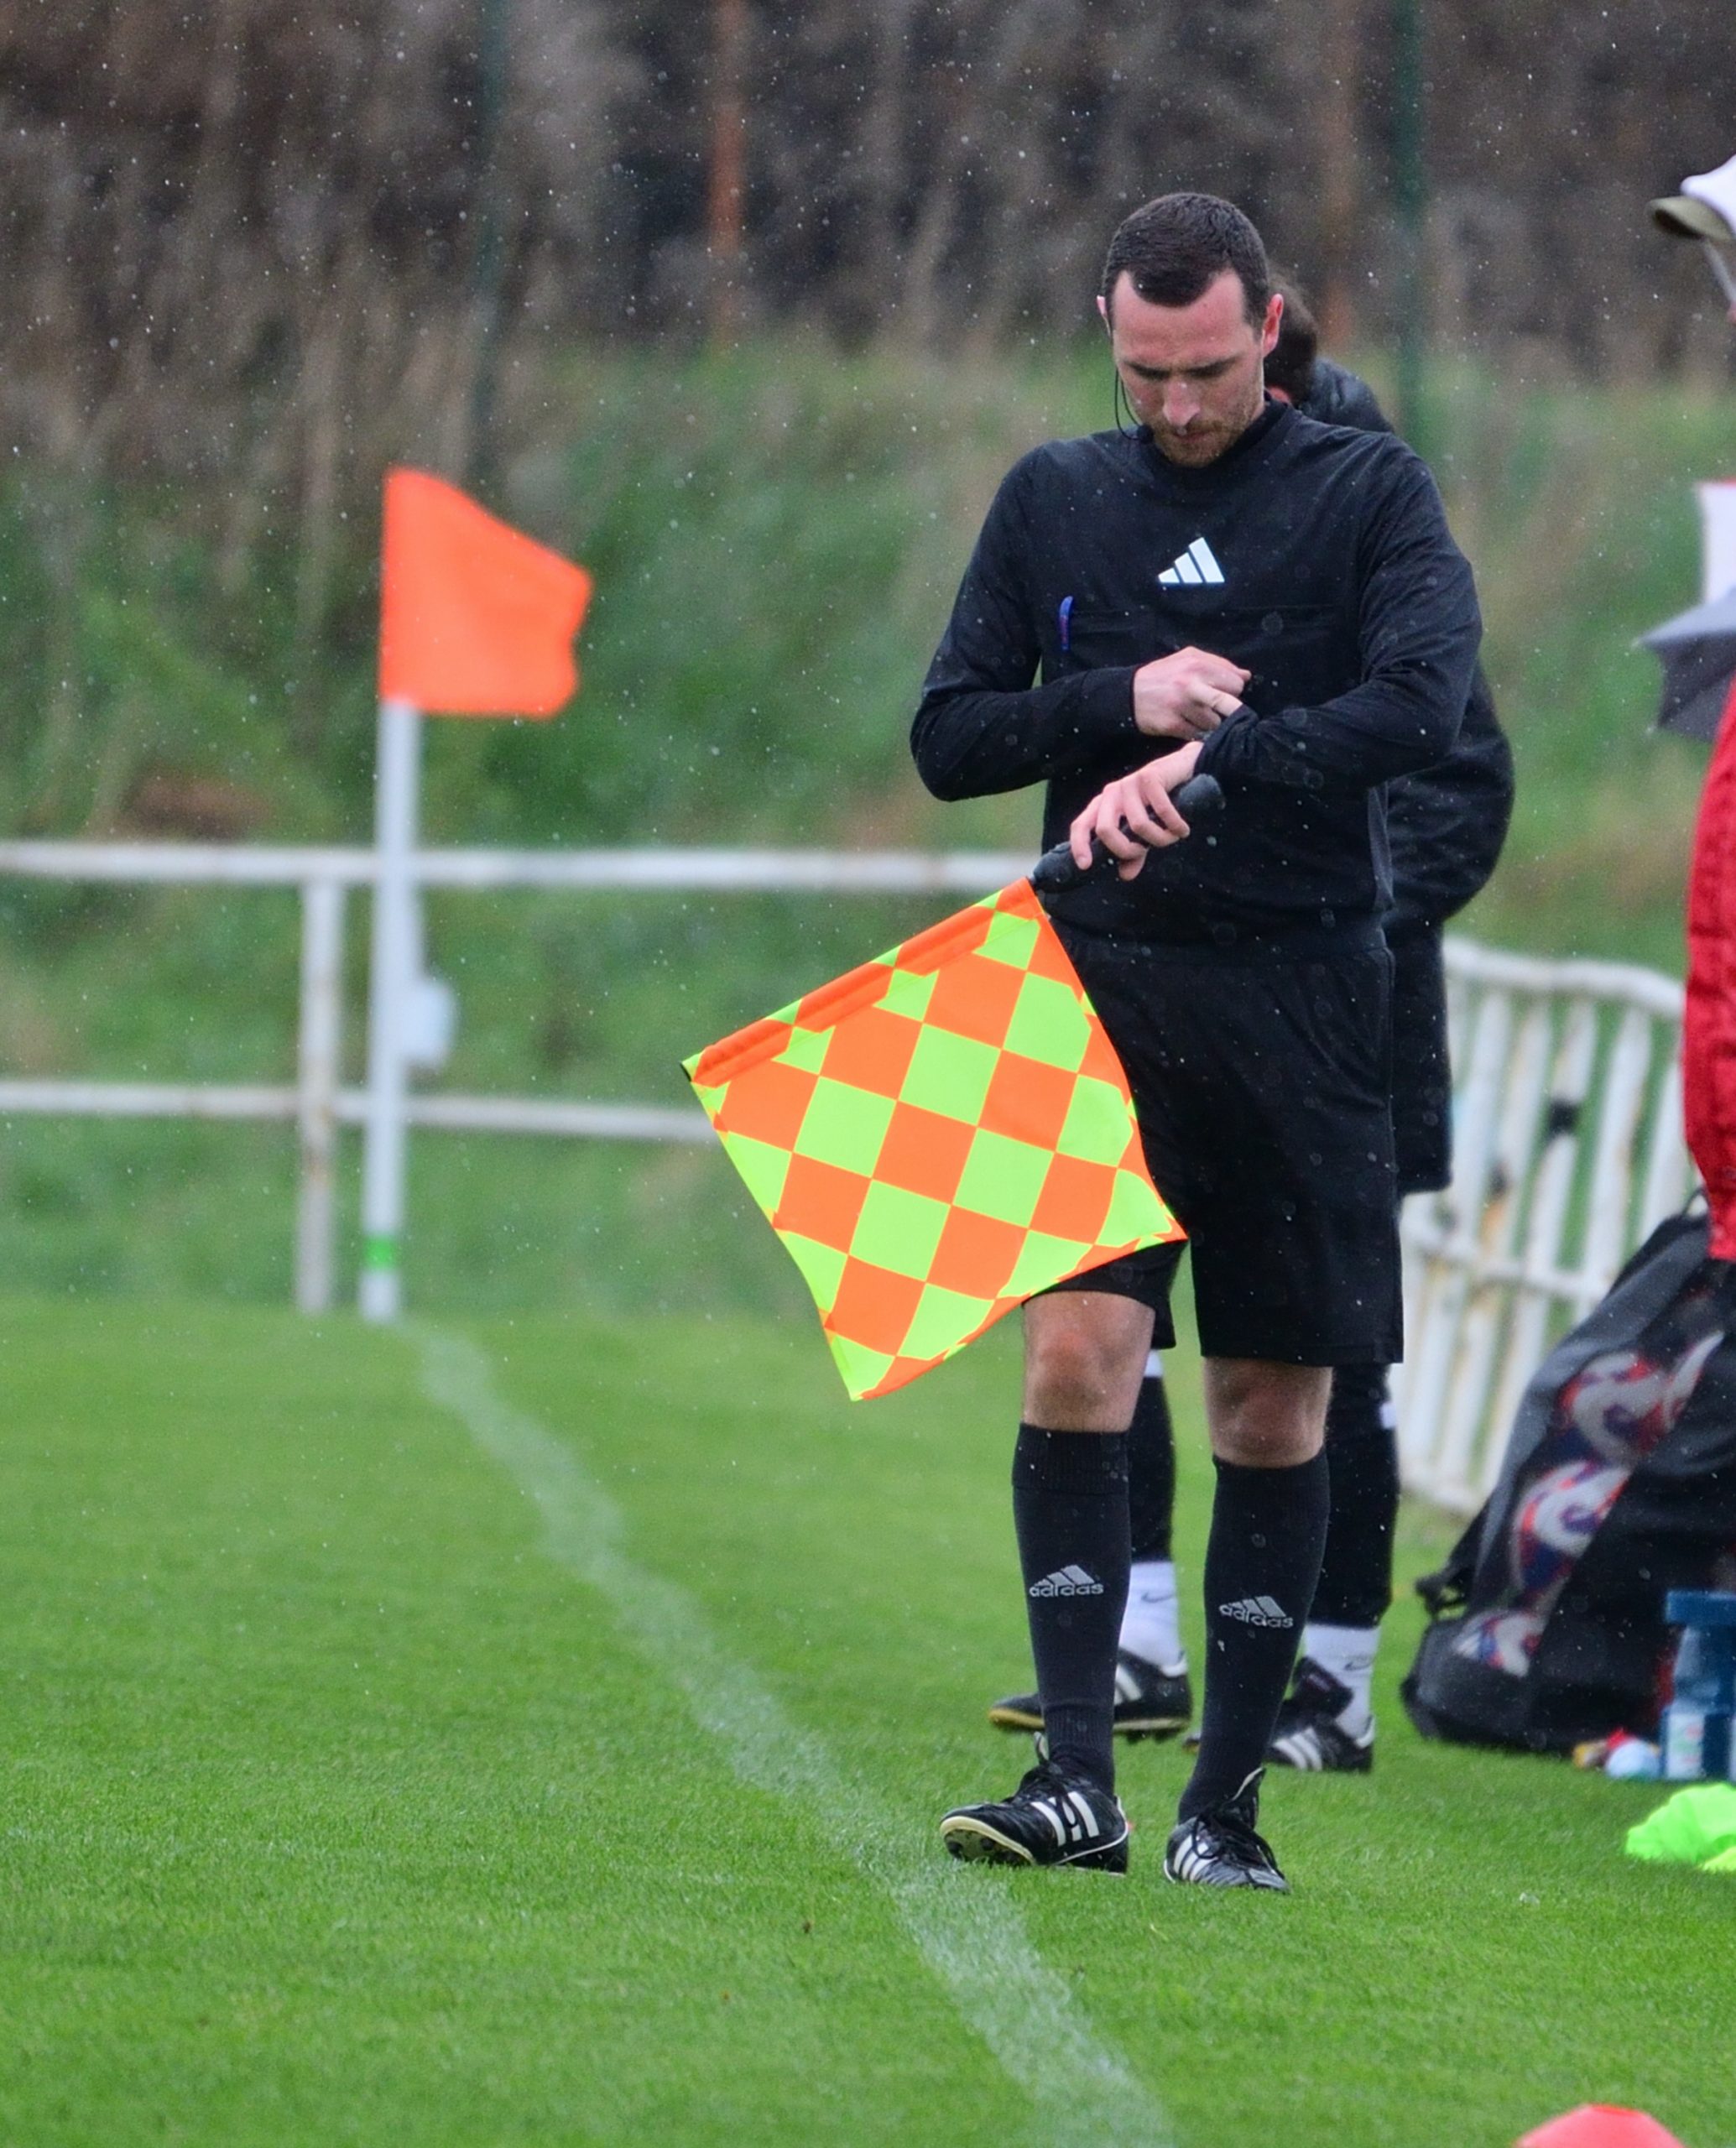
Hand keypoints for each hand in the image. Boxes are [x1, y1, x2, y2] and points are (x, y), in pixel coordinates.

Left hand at [1069, 742, 1203, 879]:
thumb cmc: (1159, 803)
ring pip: (1138, 825)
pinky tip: (1182, 829)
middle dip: (1126, 849)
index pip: (1081, 825)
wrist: (1185, 769)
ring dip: (1160, 838)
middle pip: (1105, 830)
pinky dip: (1175, 825)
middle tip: (1145, 851)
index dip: (1079, 845)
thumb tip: (1126, 875)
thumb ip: (1134, 853)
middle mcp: (1111, 793)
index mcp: (1103, 806)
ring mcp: (1129, 783)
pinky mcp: (1149, 776)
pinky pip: (1161, 811)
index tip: (1085, 865)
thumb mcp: (1143, 833)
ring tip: (1173, 837)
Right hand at [1131, 647, 1248, 740]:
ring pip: (1215, 723)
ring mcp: (1182, 707)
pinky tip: (1189, 725)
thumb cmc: (1162, 675)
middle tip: (1216, 707)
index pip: (1236, 682)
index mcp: (1197, 665)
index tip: (1223, 692)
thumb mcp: (1187, 658)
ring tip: (1199, 716)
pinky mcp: (1174, 725)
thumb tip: (1246, 676)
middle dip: (1227, 707)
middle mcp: (1191, 685)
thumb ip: (1218, 663)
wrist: (1127, 695)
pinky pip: (1198, 735)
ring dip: (1211, 723)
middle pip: (1229, 702)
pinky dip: (1197, 733)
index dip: (1232, 689)